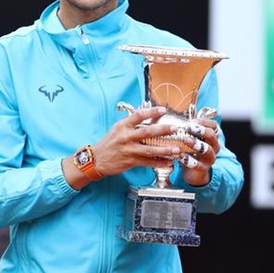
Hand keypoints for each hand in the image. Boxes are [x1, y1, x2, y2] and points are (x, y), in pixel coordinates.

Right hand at [63, 107, 182, 187]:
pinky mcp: (130, 161)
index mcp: (123, 126)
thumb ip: (133, 124)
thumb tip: (151, 117)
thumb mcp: (118, 129)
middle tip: (175, 128)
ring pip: (150, 149)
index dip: (152, 112)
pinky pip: (148, 162)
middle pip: (148, 132)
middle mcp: (126, 137)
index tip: (163, 109)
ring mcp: (128, 149)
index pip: (139, 115)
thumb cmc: (109, 143)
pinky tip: (168, 162)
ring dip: (165, 149)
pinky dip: (159, 162)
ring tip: (176, 149)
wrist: (96, 159)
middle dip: (163, 130)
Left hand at [178, 117, 220, 186]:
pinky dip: (188, 160)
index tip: (191, 120)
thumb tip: (170, 116)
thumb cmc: (190, 152)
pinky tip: (180, 156)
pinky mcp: (202, 168)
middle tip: (189, 127)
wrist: (193, 173)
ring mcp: (209, 158)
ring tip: (185, 139)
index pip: (213, 126)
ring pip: (207, 150)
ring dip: (196, 143)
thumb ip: (185, 130)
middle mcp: (213, 147)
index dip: (204, 121)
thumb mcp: (190, 140)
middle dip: (201, 130)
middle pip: (212, 135)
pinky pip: (198, 164)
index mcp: (211, 138)